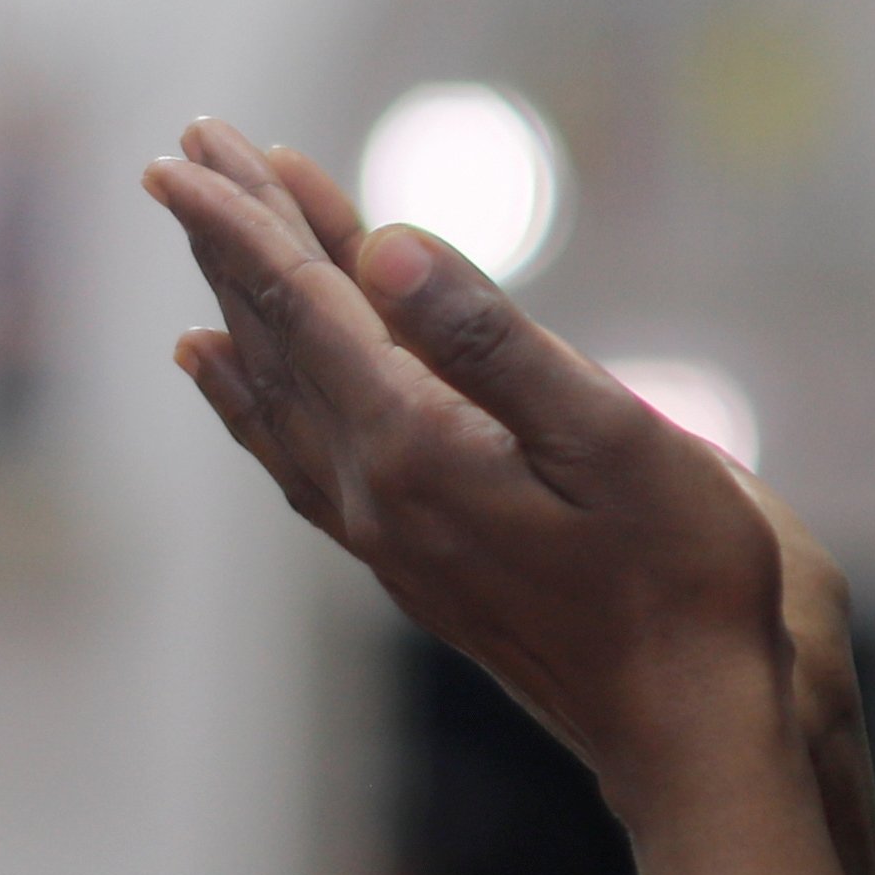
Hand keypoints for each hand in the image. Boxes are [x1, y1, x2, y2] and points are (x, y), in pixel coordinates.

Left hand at [145, 120, 795, 805]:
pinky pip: (298, 454)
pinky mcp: (411, 563)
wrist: (688, 726)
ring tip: (206, 243)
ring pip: (280, 395)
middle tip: (189, 150)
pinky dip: (252, 397)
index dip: (246, 219)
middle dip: (233, 239)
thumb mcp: (608, 435)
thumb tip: (385, 240)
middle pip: (276, 340)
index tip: (185, 149)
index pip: (304, 305)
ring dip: (240, 308)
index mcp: (414, 445)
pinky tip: (232, 378)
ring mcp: (385, 536)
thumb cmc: (679, 574)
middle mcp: (374, 493)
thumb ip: (489, 337)